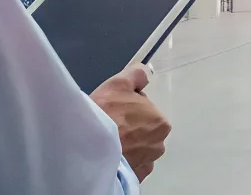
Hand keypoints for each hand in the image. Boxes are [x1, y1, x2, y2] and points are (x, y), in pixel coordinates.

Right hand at [91, 64, 170, 179]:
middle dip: (130, 126)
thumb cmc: (106, 114)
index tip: (114, 109)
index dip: (127, 106)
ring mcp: (147, 162)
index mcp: (160, 121)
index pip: (144, 109)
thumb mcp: (119, 83)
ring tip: (108, 141)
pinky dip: (124, 159)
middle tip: (110, 124)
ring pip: (137, 147)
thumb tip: (144, 74)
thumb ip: (137, 75)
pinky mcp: (135, 176)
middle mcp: (159, 144)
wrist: (90, 147)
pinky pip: (131, 164)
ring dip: (127, 144)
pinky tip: (111, 154)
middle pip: (143, 129)